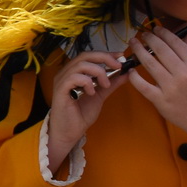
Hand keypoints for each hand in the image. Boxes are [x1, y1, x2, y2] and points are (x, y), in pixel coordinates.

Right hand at [45, 51, 124, 172]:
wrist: (70, 132)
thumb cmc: (80, 115)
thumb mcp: (100, 96)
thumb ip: (111, 84)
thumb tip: (126, 73)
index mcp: (74, 72)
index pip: (89, 55)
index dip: (105, 54)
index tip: (120, 56)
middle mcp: (66, 72)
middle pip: (85, 55)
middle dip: (104, 58)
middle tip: (118, 67)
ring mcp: (62, 80)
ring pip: (81, 65)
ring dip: (98, 72)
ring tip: (105, 85)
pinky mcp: (60, 90)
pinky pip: (74, 77)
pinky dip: (87, 82)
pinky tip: (91, 92)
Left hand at [126, 26, 186, 152]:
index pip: (175, 42)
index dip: (162, 33)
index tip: (154, 29)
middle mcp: (183, 74)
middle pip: (161, 50)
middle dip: (149, 39)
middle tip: (141, 35)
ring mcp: (171, 88)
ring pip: (150, 64)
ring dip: (138, 52)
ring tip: (133, 44)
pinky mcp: (161, 100)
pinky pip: (143, 86)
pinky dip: (134, 77)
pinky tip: (130, 71)